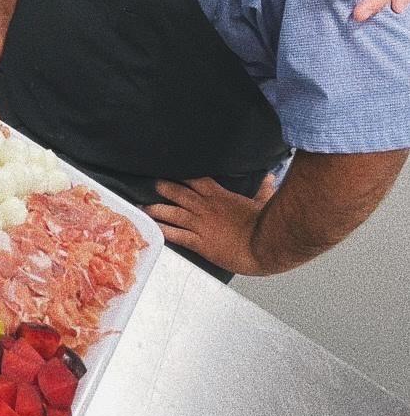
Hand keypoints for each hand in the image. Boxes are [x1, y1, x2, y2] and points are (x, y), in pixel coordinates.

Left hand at [146, 173, 277, 274]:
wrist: (263, 245)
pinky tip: (152, 228)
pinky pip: (175, 235)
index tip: (172, 170)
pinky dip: (162, 230)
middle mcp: (205, 207)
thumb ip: (264, 190)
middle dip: (164, 188)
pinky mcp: (198, 243)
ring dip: (156, 209)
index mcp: (219, 196)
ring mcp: (200, 224)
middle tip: (153, 184)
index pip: (196, 180)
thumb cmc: (264, 225)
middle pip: (178, 193)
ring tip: (144, 206)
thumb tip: (271, 178)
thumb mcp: (263, 203)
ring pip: (172, 213)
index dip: (183, 175)